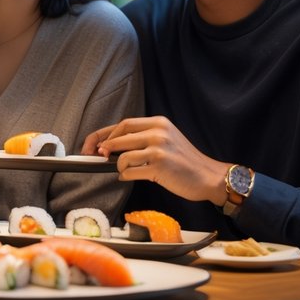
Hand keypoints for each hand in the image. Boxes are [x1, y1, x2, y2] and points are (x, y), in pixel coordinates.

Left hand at [81, 116, 229, 204]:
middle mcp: (158, 132)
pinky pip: (130, 172)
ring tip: (126, 171)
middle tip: (95, 157)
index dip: (104, 134)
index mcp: (158, 123)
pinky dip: (126, 176)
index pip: (123, 124)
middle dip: (102, 148)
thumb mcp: (166, 139)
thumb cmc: (185, 161)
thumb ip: (142, 138)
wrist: (208, 176)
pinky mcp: (159, 166)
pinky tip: (131, 177)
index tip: (91, 143)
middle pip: (119, 137)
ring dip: (119, 167)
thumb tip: (109, 146)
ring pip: (122, 157)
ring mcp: (158, 149)